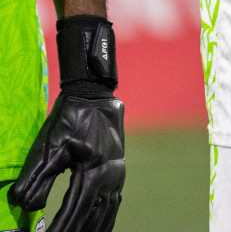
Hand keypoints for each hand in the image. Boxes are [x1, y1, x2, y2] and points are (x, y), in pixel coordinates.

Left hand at [9, 93, 124, 231]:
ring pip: (106, 212)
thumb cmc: (70, 117)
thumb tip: (28, 207)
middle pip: (91, 216)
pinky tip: (99, 226)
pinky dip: (105, 219)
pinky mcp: (120, 169)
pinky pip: (114, 202)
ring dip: (93, 229)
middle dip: (75, 231)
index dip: (60, 228)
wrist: (95, 94)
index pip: (73, 211)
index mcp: (94, 170)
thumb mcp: (50, 144)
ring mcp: (118, 173)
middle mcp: (110, 175)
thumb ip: (39, 177)